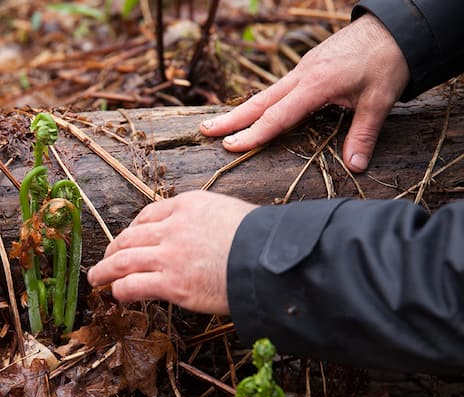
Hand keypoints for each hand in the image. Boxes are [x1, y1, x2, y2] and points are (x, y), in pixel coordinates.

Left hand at [86, 190, 255, 314]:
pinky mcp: (172, 284)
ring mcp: (170, 255)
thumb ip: (207, 221)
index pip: (149, 214)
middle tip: (106, 259)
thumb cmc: (262, 240)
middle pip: (130, 237)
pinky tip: (116, 293)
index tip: (128, 239)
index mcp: (188, 205)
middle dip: (114, 249)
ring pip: (124, 260)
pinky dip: (120, 288)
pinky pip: (134, 285)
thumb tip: (201, 236)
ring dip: (105, 270)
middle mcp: (173, 227)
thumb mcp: (230, 213)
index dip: (133, 229)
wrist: (272, 259)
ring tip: (96, 278)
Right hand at [200, 13, 409, 172]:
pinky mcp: (308, 66)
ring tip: (218, 124)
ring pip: (265, 94)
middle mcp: (302, 76)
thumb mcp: (379, 101)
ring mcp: (303, 69)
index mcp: (316, 85)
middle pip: (260, 102)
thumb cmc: (387, 61)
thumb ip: (363, 134)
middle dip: (231, 119)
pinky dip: (261, 101)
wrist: (394, 26)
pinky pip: (278, 88)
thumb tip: (355, 165)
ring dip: (241, 111)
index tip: (230, 146)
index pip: (277, 116)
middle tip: (205, 131)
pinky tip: (253, 110)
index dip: (253, 134)